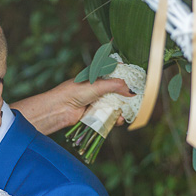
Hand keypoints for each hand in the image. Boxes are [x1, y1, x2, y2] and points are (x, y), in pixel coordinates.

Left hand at [13, 77, 133, 135]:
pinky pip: (107, 116)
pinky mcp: (93, 114)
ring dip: (120, 110)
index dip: (125, 78)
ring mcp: (95, 101)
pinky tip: (117, 121)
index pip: (114, 74)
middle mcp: (96, 88)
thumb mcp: (97, 85)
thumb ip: (116, 86)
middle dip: (125, 98)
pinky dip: (114, 119)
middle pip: (116, 92)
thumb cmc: (74, 92)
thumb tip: (131, 91)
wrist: (59, 109)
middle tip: (134, 102)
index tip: (136, 82)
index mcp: (96, 77)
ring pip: (113, 105)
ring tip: (123, 114)